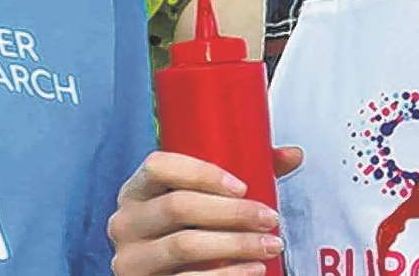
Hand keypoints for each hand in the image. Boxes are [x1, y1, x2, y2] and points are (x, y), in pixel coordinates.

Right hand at [108, 147, 303, 274]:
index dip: (201, 172)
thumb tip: (293, 154)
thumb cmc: (188, 234)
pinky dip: (228, 275)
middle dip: (231, 212)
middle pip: (177, 207)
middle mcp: (125, 222)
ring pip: (184, 245)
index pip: (159, 166)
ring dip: (235, 245)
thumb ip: (242, 179)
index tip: (242, 186)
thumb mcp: (205, 204)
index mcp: (136, 191)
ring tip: (270, 245)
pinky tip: (255, 270)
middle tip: (270, 219)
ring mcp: (130, 259)